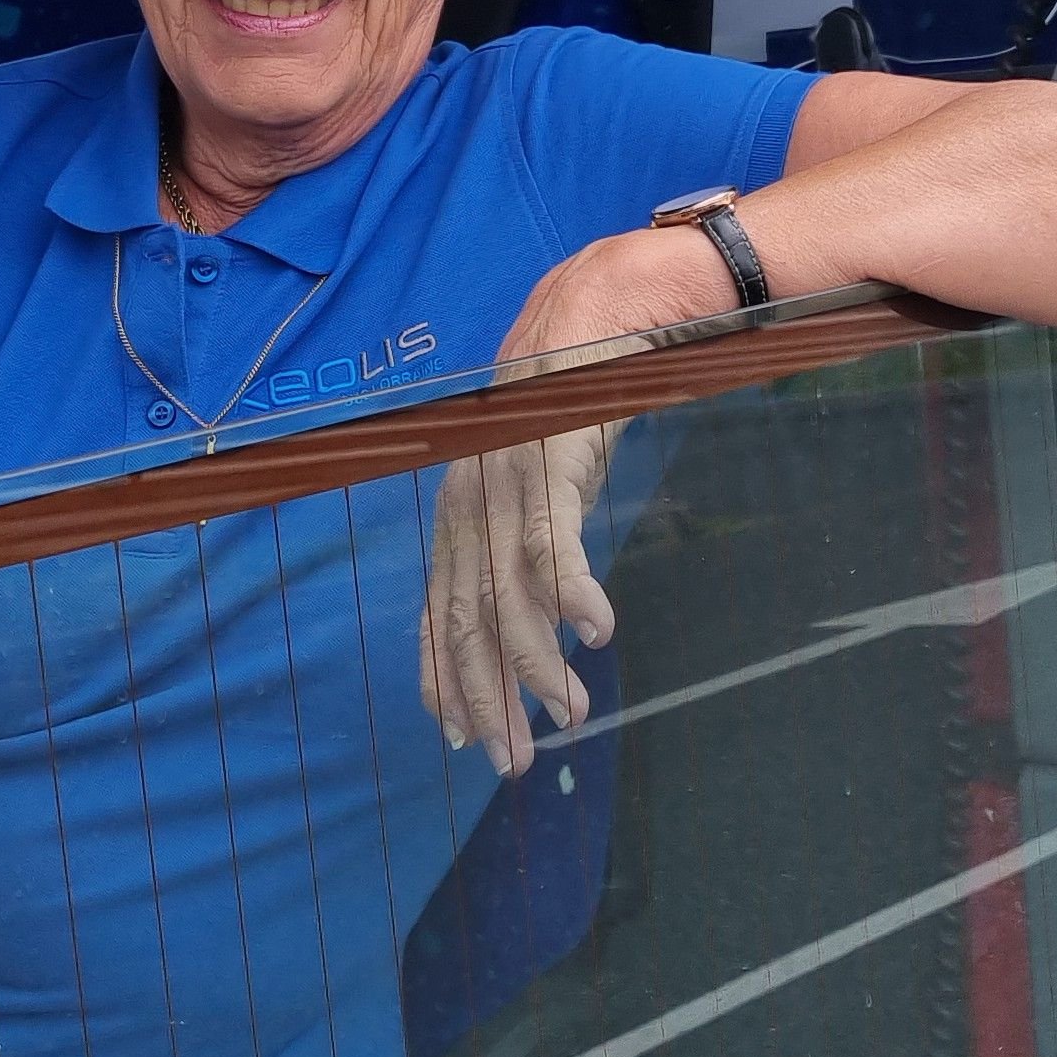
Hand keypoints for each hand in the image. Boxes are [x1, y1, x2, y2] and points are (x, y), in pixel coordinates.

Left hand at [417, 227, 734, 772]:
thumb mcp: (548, 473)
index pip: (441, 608)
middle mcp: (470, 494)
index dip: (447, 679)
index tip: (463, 740)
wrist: (615, 296)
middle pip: (466, 615)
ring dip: (536, 662)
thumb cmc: (583, 387)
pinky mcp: (552, 452)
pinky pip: (553, 537)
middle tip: (512, 760)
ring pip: (508, 592)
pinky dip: (571, 592)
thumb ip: (534, 534)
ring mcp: (507, 474)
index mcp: (464, 503)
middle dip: (487, 695)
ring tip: (568, 712)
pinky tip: (594, 633)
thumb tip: (541, 607)